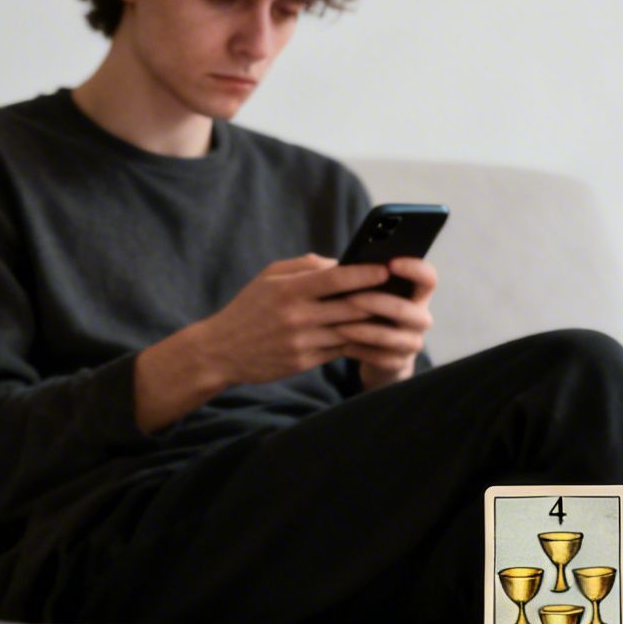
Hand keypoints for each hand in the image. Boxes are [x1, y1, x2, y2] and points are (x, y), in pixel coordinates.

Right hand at [133, 254, 389, 431]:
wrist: (221, 351)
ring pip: (350, 331)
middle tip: (401, 291)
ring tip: (395, 312)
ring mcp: (302, 342)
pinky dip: (359, 342)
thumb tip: (342, 261)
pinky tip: (375, 334)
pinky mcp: (304, 362)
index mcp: (289, 291)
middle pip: (349, 306)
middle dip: (378, 298)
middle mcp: (297, 317)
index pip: (336, 279)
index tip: (386, 268)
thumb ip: (305, 266)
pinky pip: (340, 350)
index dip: (365, 273)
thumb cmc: (249, 308)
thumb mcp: (269, 278)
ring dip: (374, 323)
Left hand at [335, 256, 437, 391]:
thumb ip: (350, 275)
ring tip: (339, 326)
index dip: (415, 269)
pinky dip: (360, 351)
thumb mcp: (367, 292)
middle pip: (410, 310)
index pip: (428, 278)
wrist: (377, 356)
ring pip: (392, 337)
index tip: (390, 264)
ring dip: (363, 330)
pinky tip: (343, 345)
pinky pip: (381, 358)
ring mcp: (411, 342)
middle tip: (350, 298)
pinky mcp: (398, 363)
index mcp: (416, 295)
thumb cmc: (371, 315)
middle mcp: (419, 318)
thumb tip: (319, 260)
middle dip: (378, 303)